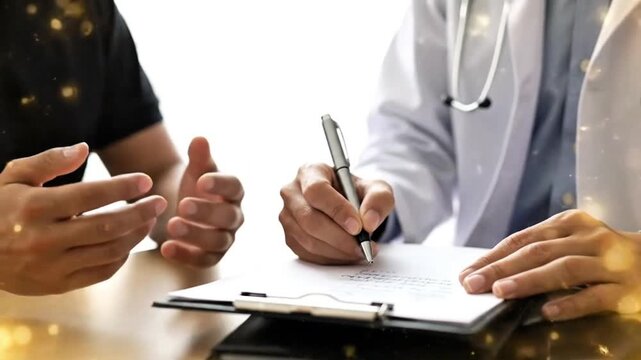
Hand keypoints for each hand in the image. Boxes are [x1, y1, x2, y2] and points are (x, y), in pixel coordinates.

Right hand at [0, 143, 166, 294]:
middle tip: (160, 202)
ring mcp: (51, 266)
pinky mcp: (57, 284)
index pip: (90, 195)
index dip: (123, 187)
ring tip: (150, 220)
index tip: (145, 181)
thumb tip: (84, 148)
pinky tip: (130, 242)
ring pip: (108, 252)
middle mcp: (44, 239)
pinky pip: (100, 273)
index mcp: (34, 208)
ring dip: (136, 235)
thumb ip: (48, 160)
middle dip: (140, 213)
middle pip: (107, 226)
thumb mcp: (13, 176)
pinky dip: (121, 258)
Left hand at [162, 137, 243, 266]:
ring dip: (196, 235)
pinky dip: (185, 256)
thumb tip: (199, 139)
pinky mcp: (210, 256)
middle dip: (207, 212)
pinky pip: (203, 260)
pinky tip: (165, 248)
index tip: (201, 181)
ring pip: (218, 241)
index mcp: (233, 193)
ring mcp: (224, 238)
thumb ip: (199, 158)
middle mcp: (234, 217)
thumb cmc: (195, 189)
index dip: (220, 184)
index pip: (234, 188)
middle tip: (183, 205)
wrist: (183, 211)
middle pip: (228, 217)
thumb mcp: (195, 171)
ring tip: (171, 225)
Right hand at [279, 163, 393, 264]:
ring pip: (308, 240)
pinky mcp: (290, 237)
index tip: (358, 227)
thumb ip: (378, 199)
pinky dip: (331, 258)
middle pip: (309, 219)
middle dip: (339, 237)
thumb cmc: (358, 193)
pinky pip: (308, 253)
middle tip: (363, 246)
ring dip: (338, 251)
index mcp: (311, 171)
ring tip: (360, 250)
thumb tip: (369, 221)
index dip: (336, 210)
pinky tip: (347, 254)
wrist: (348, 206)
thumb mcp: (377, 189)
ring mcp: (288, 216)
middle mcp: (292, 192)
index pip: (316, 190)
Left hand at [459, 210, 640, 320]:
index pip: (522, 239)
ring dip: (529, 280)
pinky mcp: (626, 290)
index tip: (467, 273)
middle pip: (537, 252)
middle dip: (501, 268)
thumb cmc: (602, 253)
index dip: (493, 256)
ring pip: (563, 270)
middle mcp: (588, 238)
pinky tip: (548, 311)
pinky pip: (595, 297)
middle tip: (473, 284)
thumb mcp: (572, 241)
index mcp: (569, 224)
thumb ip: (540, 250)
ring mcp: (609, 263)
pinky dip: (570, 304)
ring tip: (501, 292)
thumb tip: (493, 270)